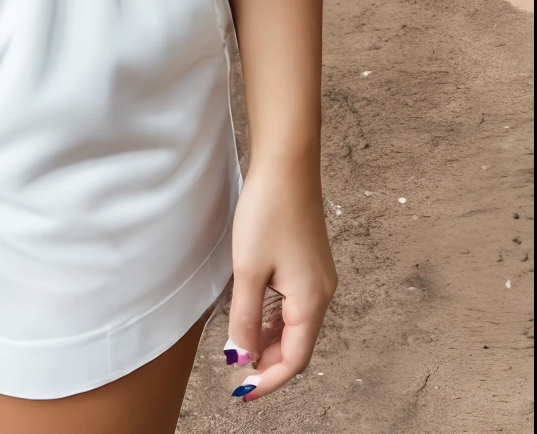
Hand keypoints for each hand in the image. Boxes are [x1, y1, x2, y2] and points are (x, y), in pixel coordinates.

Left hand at [224, 160, 336, 399]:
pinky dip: (274, 318)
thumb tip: (242, 356)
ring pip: (295, 325)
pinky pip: (294, 304)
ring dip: (269, 341)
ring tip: (240, 348)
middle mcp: (321, 293)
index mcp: (311, 301)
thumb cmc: (268, 212)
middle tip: (236, 374)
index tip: (242, 393)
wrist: (287, 163)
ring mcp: (318, 277)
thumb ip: (246, 318)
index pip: (294, 360)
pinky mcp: (309, 262)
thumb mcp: (248, 269)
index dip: (268, 380)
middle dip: (268, 363)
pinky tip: (253, 317)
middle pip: (297, 345)